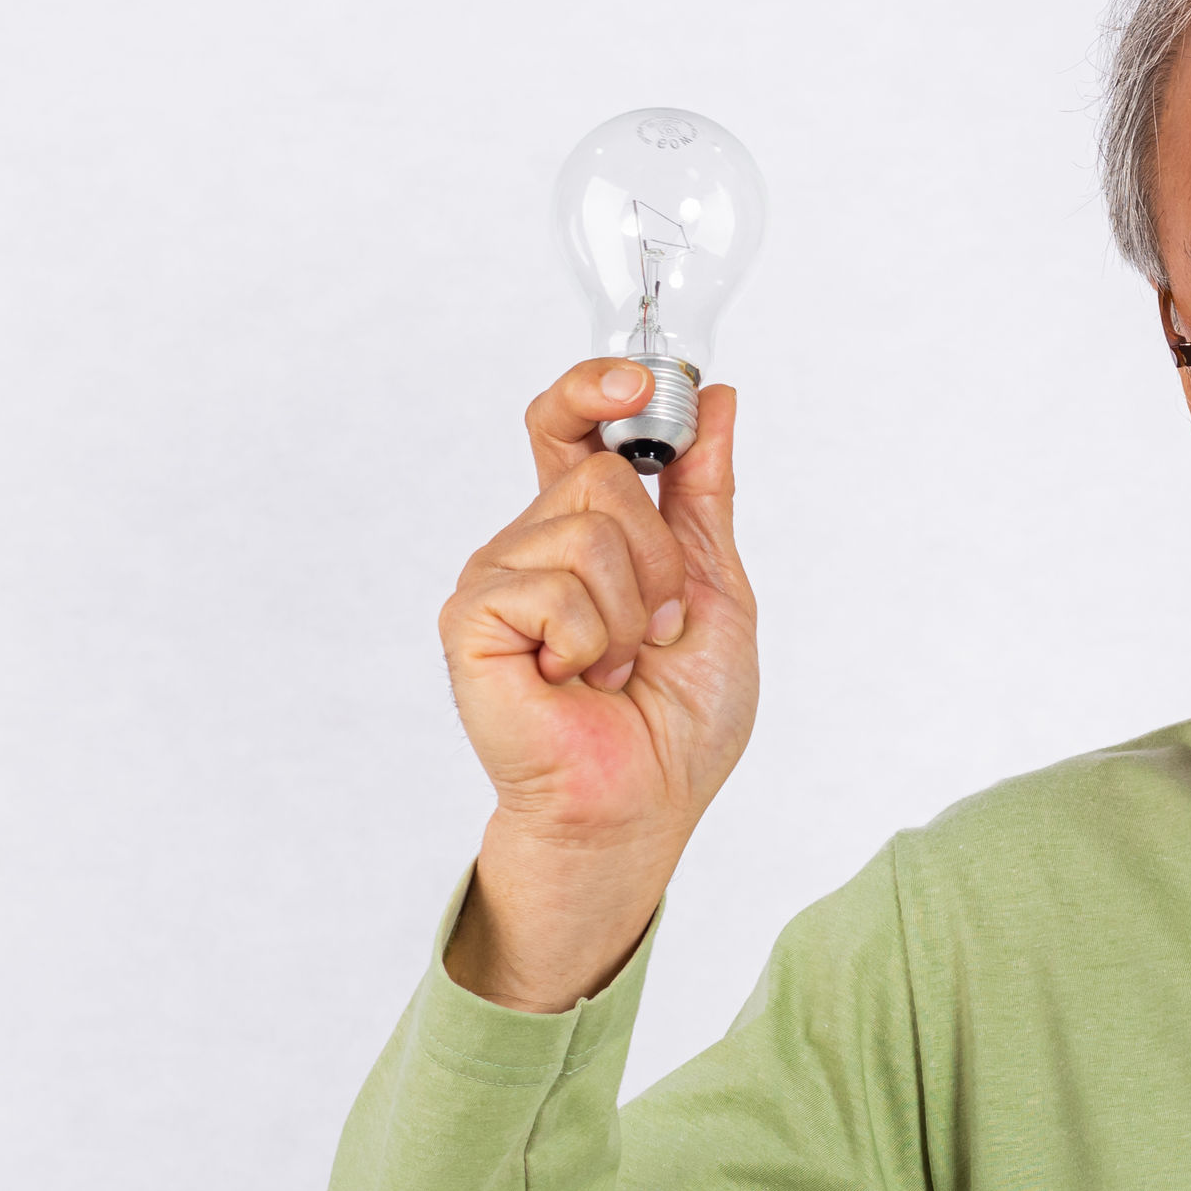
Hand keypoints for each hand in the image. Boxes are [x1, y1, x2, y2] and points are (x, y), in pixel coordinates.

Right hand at [436, 361, 756, 1010]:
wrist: (642, 807)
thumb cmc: (674, 720)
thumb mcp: (716, 589)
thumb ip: (705, 495)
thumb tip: (718, 400)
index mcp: (582, 530)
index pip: (568, 425)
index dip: (596, 388)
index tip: (640, 384)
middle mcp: (529, 545)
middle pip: (600, 477)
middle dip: (659, 559)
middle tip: (656, 630)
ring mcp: (495, 581)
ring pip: (583, 530)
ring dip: (630, 612)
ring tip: (615, 667)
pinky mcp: (472, 623)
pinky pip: (551, 588)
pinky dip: (588, 641)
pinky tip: (574, 682)